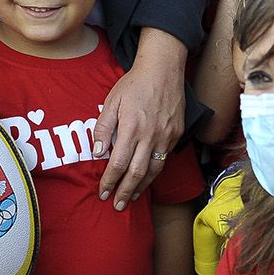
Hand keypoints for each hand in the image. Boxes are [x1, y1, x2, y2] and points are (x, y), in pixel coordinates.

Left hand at [94, 32, 186, 209]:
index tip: (102, 192)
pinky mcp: (176, 133)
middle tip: (116, 205)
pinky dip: (155, 172)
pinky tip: (146, 178)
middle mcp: (150, 135)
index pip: (117, 163)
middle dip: (125, 192)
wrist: (163, 69)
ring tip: (132, 198)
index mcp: (131, 127)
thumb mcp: (111, 101)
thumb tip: (98, 152)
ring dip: (141, 187)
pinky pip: (165, 158)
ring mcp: (166, 135)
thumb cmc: (134, 83)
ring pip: (154, 170)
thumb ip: (103, 128)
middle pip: (136, 173)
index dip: (109, 181)